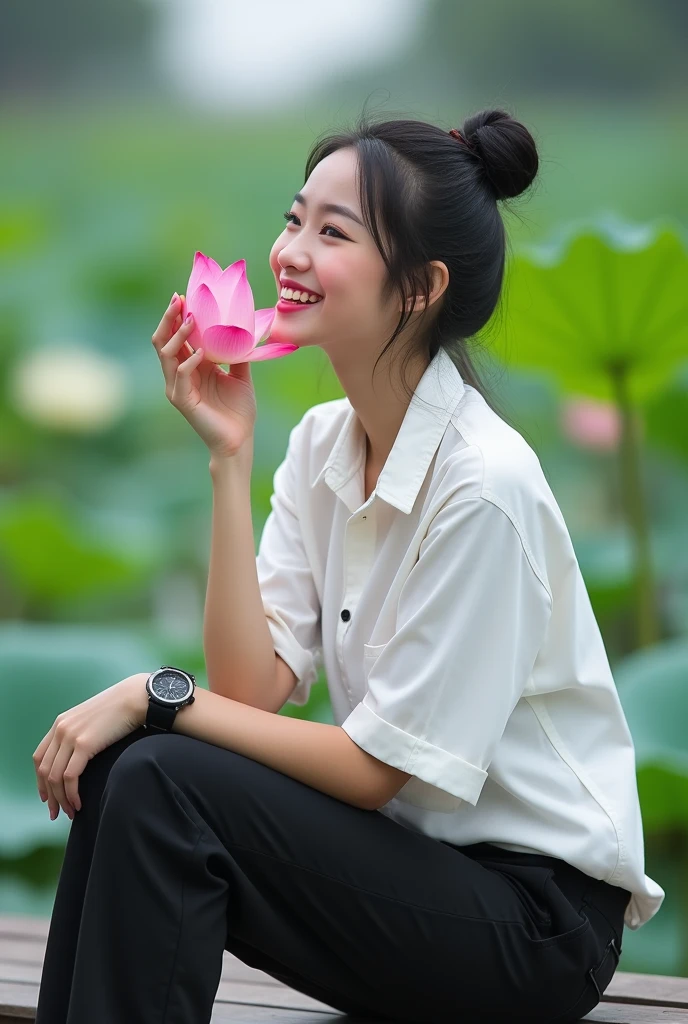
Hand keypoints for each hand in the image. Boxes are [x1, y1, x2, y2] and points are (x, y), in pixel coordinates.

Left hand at [32, 673, 149, 820]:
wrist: (136, 697)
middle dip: (50, 796)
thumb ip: (82, 735)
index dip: (40, 781)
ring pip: (55, 777)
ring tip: (70, 812)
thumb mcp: (93, 721)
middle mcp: (60, 729)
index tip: (47, 798)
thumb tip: (81, 758)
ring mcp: (70, 736)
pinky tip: (79, 804)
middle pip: (44, 771)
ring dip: (61, 799)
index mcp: (61, 723)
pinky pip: (69, 777)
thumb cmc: (121, 711)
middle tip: (56, 813)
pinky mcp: (83, 744)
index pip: (40, 758)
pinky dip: (71, 794)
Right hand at [152, 293, 256, 458]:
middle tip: (178, 299)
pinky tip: (200, 352)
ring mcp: (178, 387)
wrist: (239, 440)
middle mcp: (180, 374)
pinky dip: (189, 361)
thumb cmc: (238, 411)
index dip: (176, 316)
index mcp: (191, 366)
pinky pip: (181, 376)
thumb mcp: (241, 375)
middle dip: (169, 318)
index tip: (183, 295)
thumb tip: (244, 329)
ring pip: (167, 355)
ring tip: (190, 319)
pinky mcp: (182, 401)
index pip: (176, 336)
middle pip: (163, 340)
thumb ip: (238, 353)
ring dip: (177, 335)